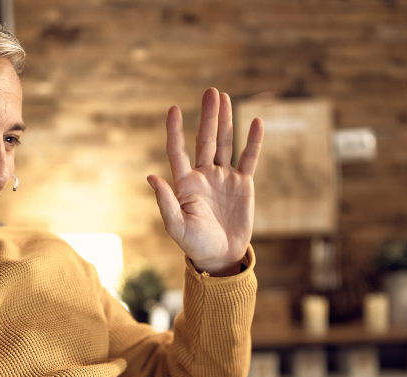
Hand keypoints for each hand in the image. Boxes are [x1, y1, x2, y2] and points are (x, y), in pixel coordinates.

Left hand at [148, 89, 263, 276]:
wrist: (221, 256)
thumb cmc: (195, 245)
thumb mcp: (177, 227)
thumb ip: (165, 202)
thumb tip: (151, 177)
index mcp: (185, 184)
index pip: (178, 151)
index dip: (176, 131)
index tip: (174, 109)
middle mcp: (204, 175)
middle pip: (206, 140)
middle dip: (208, 116)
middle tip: (211, 91)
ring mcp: (224, 178)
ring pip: (226, 143)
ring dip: (226, 121)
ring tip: (224, 97)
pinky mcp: (243, 184)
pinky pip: (249, 158)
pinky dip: (253, 141)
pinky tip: (255, 122)